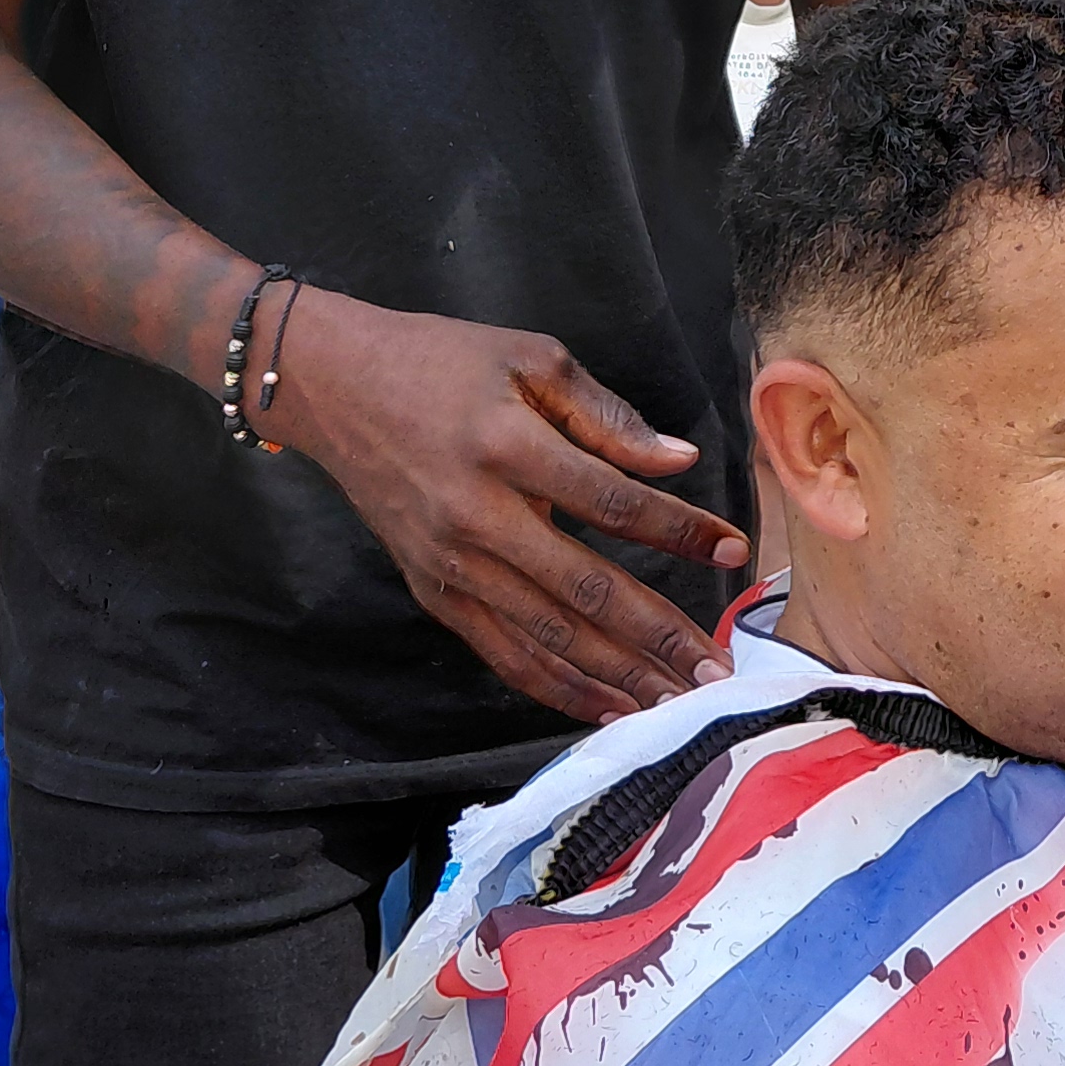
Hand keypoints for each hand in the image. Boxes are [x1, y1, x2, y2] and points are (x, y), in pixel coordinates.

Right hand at [258, 292, 749, 722]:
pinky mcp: (433, 592)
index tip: (732, 551)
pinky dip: (557, 686)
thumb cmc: (440, 361)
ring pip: (547, 636)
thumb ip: (606, 415)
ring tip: (677, 702)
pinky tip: (605, 708)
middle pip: (585, 589)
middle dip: (657, 635)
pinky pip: (503, 653)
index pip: (613, 502)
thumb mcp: (529, 357)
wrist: (332, 386)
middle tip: (717, 669)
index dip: (678, 530)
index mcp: (507, 448)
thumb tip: (678, 460)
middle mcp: (477, 517)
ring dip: (618, 676)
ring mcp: (451, 565)